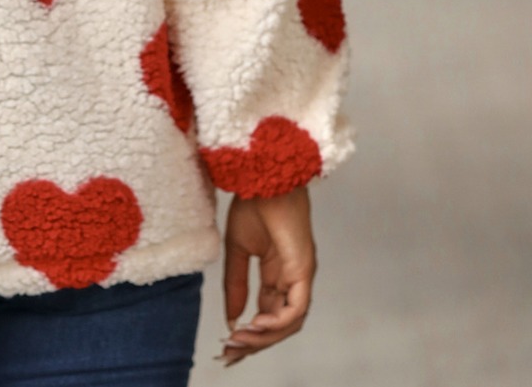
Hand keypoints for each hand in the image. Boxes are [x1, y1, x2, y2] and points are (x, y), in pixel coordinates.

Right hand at [218, 184, 315, 366]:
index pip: (267, 314)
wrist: (263, 178)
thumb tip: (232, 317)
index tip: (228, 347)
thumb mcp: (237, 249)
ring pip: (288, 322)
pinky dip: (277, 322)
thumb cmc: (254, 204)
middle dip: (255, 342)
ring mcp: (300, 276)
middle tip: (230, 352)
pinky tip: (255, 325)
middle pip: (278, 324)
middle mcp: (292, 280)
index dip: (250, 333)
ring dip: (264, 336)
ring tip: (239, 340)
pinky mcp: (303, 270)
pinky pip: (295, 308)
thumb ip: (236, 283)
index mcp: (278, 274)